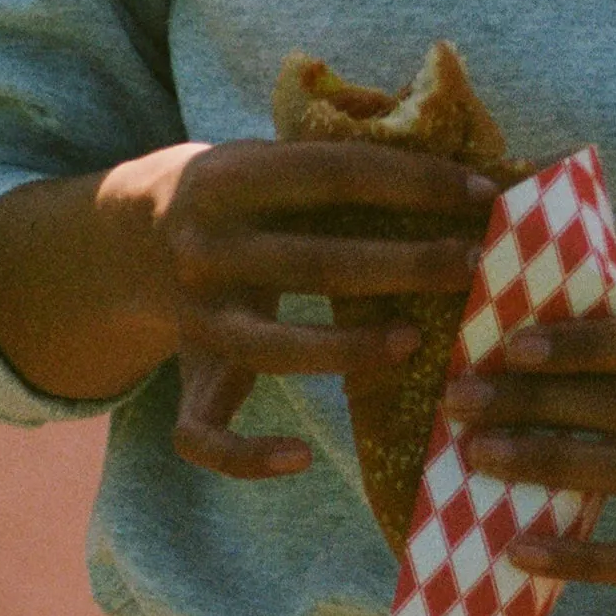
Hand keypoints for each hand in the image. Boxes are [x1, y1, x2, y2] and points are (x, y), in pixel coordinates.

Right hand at [158, 140, 496, 478]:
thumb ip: (342, 161)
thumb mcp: (271, 157)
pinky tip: (300, 458)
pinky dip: (246, 456)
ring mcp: (193, 317)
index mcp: (230, 178)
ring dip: (347, 350)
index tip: (483, 195)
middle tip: (474, 265)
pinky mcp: (186, 374)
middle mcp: (206, 247)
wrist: (132, 235)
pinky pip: (203, 433)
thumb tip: (463, 167)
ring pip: (269, 349)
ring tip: (414, 342)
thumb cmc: (244, 194)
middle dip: (404, 265)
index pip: (335, 174)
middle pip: (314, 262)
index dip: (414, 182)